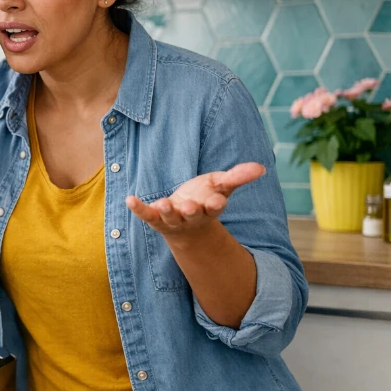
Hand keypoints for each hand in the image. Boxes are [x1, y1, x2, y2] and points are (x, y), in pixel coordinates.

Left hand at [125, 163, 265, 241]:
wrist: (184, 222)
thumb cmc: (204, 199)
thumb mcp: (221, 186)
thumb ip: (238, 177)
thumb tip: (261, 167)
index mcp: (209, 208)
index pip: (214, 207)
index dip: (215, 204)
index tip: (217, 201)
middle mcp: (191, 216)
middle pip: (192, 215)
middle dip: (191, 211)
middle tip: (190, 207)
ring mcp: (172, 219)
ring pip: (170, 217)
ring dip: (166, 211)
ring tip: (163, 204)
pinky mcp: (155, 218)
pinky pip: (146, 214)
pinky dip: (138, 208)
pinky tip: (130, 199)